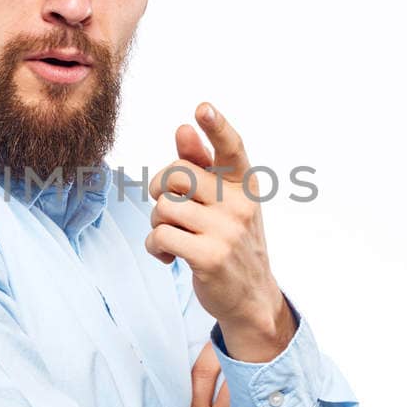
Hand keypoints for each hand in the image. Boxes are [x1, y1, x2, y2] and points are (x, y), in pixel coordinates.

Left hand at [145, 103, 291, 361]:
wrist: (251, 298)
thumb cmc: (229, 241)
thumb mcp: (224, 203)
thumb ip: (202, 167)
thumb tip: (183, 129)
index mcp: (244, 185)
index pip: (232, 148)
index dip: (216, 126)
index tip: (202, 108)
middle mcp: (240, 204)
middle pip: (177, 173)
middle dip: (160, 188)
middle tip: (167, 206)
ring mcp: (227, 231)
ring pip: (164, 206)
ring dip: (157, 222)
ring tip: (173, 236)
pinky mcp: (210, 257)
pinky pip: (160, 235)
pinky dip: (155, 246)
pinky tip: (168, 256)